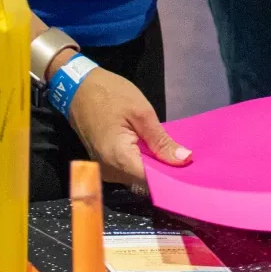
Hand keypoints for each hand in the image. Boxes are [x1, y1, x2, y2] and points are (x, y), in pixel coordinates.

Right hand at [66, 67, 192, 192]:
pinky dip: (142, 163)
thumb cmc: (110, 95)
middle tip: (188, 161)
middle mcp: (110, 172)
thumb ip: (161, 141)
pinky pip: (128, 170)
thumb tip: (184, 160)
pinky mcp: (105, 164)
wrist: (78, 88)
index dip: (172, 178)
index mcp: (118, 159)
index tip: (192, 172)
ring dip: (154, 168)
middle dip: (165, 173)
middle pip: (144, 182)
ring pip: (136, 178)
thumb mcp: (142, 112)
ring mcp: (105, 170)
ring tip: (174, 154)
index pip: (151, 182)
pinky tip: (155, 152)